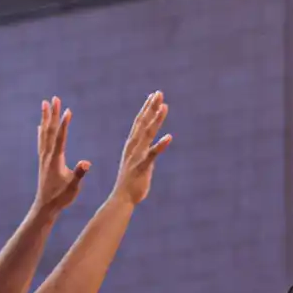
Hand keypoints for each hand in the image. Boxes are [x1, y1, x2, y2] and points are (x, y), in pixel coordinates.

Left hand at [30, 96, 88, 217]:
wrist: (45, 206)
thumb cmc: (61, 197)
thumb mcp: (73, 187)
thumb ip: (79, 174)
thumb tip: (86, 163)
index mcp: (56, 159)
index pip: (61, 137)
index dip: (65, 124)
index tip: (68, 110)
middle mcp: (47, 155)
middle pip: (50, 130)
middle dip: (53, 114)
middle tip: (54, 98)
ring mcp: (44, 157)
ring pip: (44, 133)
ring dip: (45, 118)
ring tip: (45, 104)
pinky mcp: (43, 161)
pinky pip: (41, 141)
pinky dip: (41, 131)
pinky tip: (40, 125)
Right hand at [112, 91, 171, 205]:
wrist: (123, 199)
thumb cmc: (132, 183)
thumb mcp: (140, 163)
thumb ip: (146, 153)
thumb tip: (154, 148)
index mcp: (132, 145)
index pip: (140, 122)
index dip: (147, 108)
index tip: (153, 96)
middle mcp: (134, 147)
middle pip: (143, 123)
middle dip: (151, 107)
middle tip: (159, 93)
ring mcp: (137, 156)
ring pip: (148, 134)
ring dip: (156, 120)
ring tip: (164, 107)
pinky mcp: (142, 167)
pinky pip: (153, 154)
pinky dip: (161, 145)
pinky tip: (169, 137)